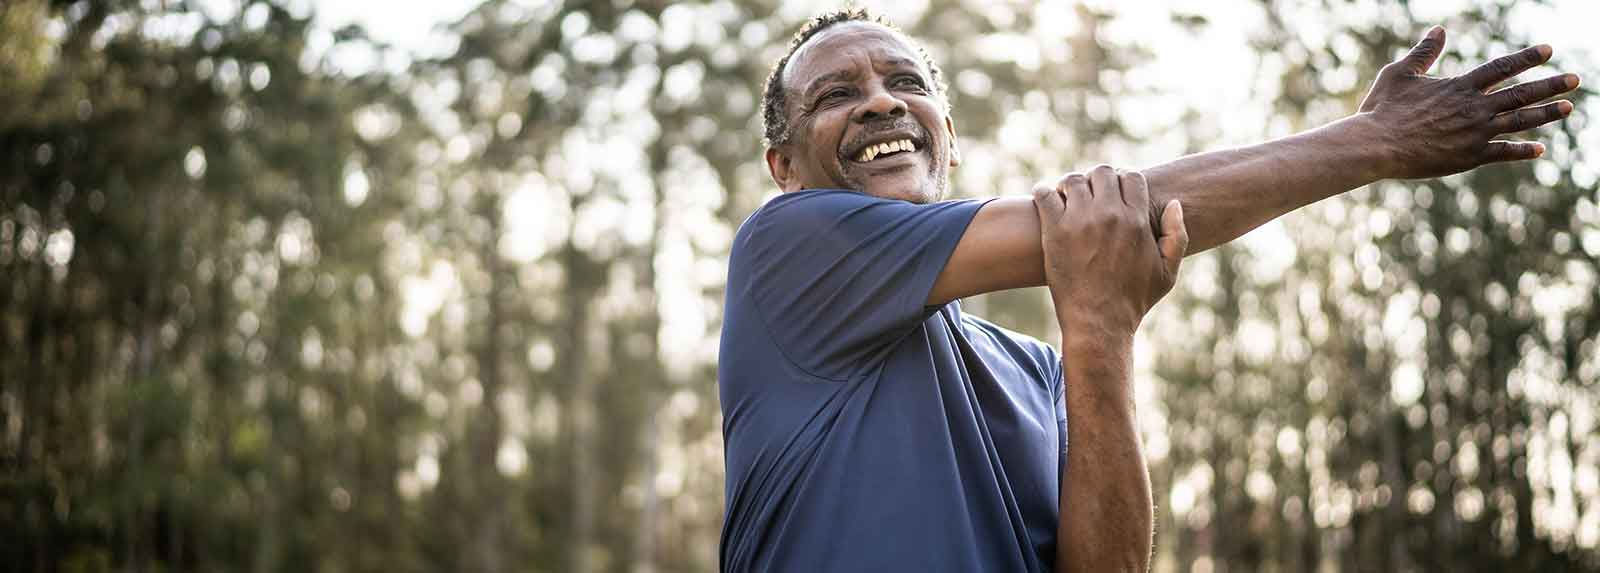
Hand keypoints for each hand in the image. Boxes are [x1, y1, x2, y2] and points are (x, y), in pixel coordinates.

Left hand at [1032, 165, 1188, 338]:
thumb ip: (1177, 235)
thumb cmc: (1134, 300)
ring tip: (1066, 199)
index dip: (1122, 181)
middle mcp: (1109, 214)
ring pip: (1072, 179)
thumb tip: (1174, 203)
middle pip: (1101, 172)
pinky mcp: (1054, 231)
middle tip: (1088, 196)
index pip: (1131, 176)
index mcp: (1137, 219)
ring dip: (1069, 185)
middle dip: (1096, 180)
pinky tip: (1046, 202)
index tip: (1113, 194)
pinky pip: (1044, 195)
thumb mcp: (1167, 272)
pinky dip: (1043, 193)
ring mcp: (1080, 221)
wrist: (1099, 322)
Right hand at [1359, 26, 1579, 179]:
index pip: (1501, 67)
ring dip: (1546, 113)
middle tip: (1575, 79)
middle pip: (1520, 93)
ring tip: (1568, 107)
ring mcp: (1475, 133)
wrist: (1376, 144)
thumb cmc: (1383, 109)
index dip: (1526, 58)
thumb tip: (1439, 30)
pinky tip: (1540, 149)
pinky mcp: (1469, 157)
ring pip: (1519, 121)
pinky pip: (1503, 152)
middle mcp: (1473, 107)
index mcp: (1459, 86)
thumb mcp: (1400, 74)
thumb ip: (1424, 52)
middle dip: (1550, 85)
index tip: (1548, 51)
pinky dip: (1523, 151)